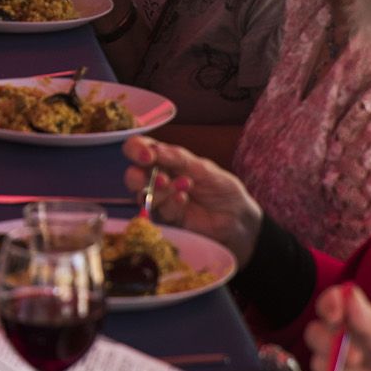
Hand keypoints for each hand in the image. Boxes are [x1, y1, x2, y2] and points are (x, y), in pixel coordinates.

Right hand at [121, 135, 262, 265]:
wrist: (239, 221)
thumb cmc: (222, 190)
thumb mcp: (206, 169)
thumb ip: (179, 159)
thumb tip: (154, 149)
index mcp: (164, 160)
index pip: (138, 148)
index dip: (136, 150)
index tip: (147, 156)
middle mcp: (157, 179)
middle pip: (132, 175)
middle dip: (139, 176)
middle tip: (162, 178)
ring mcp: (160, 201)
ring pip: (142, 195)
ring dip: (161, 191)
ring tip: (185, 187)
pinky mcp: (166, 221)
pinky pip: (157, 212)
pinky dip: (170, 204)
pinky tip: (185, 200)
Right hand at [305, 285, 370, 370]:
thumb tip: (350, 294)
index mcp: (360, 326)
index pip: (333, 303)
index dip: (328, 303)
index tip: (335, 315)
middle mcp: (343, 345)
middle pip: (314, 332)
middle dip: (328, 341)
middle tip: (356, 356)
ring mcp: (337, 367)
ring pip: (318, 362)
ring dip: (341, 369)